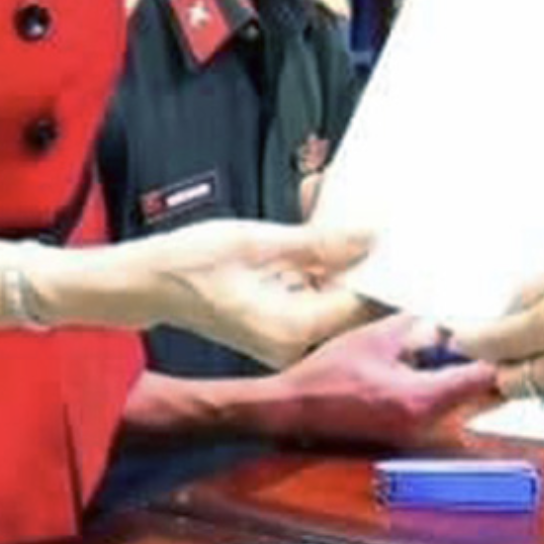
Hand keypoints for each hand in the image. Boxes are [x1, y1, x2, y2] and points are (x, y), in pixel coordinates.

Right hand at [134, 219, 374, 368]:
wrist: (146, 282)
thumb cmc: (188, 265)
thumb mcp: (257, 243)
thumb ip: (318, 243)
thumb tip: (368, 238)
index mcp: (293, 329)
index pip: (362, 304)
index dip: (382, 267)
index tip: (397, 234)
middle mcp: (295, 342)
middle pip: (351, 297)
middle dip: (356, 251)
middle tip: (360, 207)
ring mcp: (287, 334)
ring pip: (333, 289)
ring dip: (333, 248)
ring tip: (325, 201)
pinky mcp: (280, 321)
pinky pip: (312, 288)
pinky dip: (314, 258)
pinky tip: (308, 220)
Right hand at [266, 313, 499, 446]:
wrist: (291, 412)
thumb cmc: (324, 378)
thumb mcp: (374, 338)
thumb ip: (416, 328)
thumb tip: (446, 325)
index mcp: (421, 399)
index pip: (482, 380)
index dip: (498, 356)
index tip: (506, 337)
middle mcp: (426, 426)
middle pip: (479, 400)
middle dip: (489, 371)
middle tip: (495, 344)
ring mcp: (417, 438)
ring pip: (462, 409)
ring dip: (467, 383)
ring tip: (462, 354)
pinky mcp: (407, 439)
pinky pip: (441, 415)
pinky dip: (446, 394)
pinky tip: (432, 372)